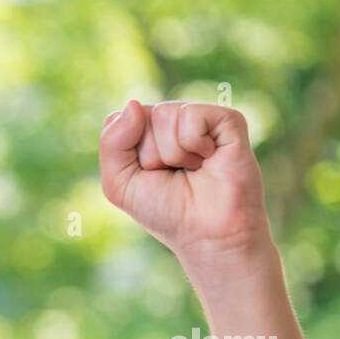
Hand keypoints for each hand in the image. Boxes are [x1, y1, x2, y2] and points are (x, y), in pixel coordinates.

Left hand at [99, 100, 271, 266]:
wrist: (206, 234)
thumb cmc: (165, 211)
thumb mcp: (120, 184)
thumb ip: (111, 144)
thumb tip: (133, 104)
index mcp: (147, 132)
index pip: (120, 120)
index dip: (127, 154)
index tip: (147, 176)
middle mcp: (174, 120)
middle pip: (142, 116)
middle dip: (150, 155)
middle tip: (172, 175)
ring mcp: (201, 118)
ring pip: (166, 114)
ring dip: (172, 153)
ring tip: (192, 169)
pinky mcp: (228, 120)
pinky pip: (191, 115)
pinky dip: (193, 144)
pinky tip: (208, 158)